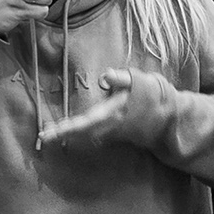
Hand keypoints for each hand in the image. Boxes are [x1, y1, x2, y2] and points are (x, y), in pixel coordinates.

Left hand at [39, 67, 164, 147]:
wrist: (170, 118)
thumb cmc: (153, 96)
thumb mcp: (140, 82)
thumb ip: (122, 79)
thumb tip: (105, 76)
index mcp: (111, 114)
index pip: (84, 122)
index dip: (66, 128)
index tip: (51, 131)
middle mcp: (108, 126)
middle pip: (80, 132)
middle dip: (61, 134)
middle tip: (42, 136)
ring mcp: (110, 131)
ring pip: (84, 134)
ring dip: (66, 134)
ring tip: (48, 133)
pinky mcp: (113, 131)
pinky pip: (90, 134)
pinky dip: (77, 132)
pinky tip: (67, 130)